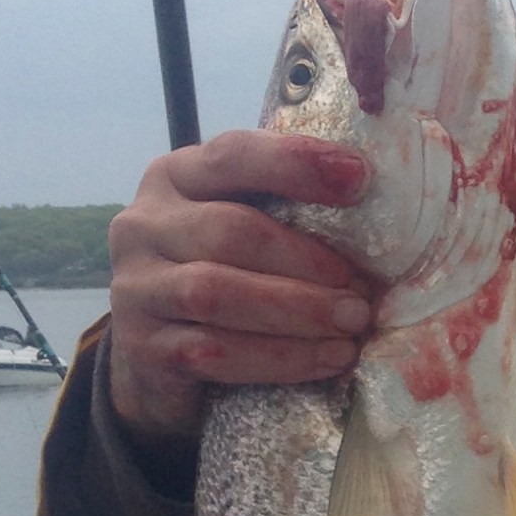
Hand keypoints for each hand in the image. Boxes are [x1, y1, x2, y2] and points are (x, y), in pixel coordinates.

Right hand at [105, 130, 375, 449]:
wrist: (158, 360)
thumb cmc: (225, 279)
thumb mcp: (244, 232)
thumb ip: (287, 213)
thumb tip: (380, 214)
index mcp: (175, 178)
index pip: (233, 155)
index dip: (295, 164)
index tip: (360, 176)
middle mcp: (143, 224)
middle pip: (230, 231)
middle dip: (307, 262)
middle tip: (363, 291)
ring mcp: (136, 286)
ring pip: (218, 292)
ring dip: (298, 311)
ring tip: (353, 324)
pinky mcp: (142, 345)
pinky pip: (216, 351)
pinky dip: (281, 357)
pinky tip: (327, 360)